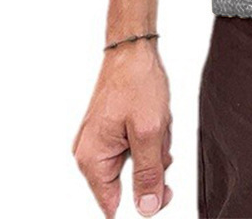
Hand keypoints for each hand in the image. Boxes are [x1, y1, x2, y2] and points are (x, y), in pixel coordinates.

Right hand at [73, 41, 173, 216]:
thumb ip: (148, 174)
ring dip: (154, 144)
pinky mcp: (112, 130)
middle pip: (129, 182)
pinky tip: (153, 117)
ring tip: (156, 120)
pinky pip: (136, 145)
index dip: (142, 201)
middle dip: (153, 161)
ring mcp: (101, 141)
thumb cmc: (136, 81)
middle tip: (160, 137)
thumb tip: (146, 208)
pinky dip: (150, 134)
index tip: (161, 191)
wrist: (133, 49)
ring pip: (137, 161)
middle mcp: (90, 153)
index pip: (113, 205)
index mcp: (93, 159)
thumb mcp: (149, 132)